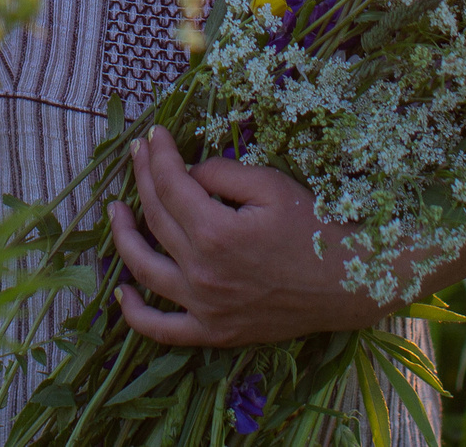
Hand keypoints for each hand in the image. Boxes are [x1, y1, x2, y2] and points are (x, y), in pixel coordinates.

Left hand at [105, 127, 465, 346]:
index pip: (171, 185)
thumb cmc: (314, 227)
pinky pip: (163, 331)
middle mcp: (202, 273)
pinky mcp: (215, 331)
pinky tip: (123, 292)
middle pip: (156, 218)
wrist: (349, 283)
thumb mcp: (270, 185)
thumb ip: (221, 174)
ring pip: (146, 270)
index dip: (158, 155)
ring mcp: (205, 308)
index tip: (153, 134)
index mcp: (216, 233)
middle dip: (142, 178)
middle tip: (138, 154)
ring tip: (116, 210)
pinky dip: (137, 314)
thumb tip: (187, 173)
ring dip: (125, 237)